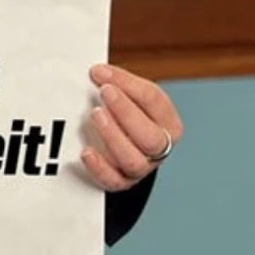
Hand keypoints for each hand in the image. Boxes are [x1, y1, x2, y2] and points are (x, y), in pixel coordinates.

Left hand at [81, 63, 183, 191]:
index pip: (155, 102)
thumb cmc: (129, 114)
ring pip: (133, 160)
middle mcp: (160, 148)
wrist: (126, 143)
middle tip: (104, 93)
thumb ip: (118, 83)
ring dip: (113, 137)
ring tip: (95, 115)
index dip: (127, 85)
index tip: (101, 74)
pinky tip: (87, 151)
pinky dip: (99, 168)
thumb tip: (98, 73)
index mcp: (168, 122)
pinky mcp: (122, 181)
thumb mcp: (131, 95)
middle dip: (126, 112)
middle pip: (150, 137)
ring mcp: (142, 167)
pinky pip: (113, 181)